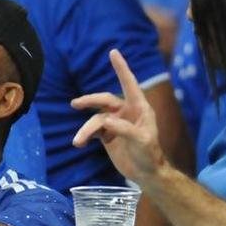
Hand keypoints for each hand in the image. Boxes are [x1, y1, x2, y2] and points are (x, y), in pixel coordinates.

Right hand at [71, 50, 167, 183]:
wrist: (145, 173)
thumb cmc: (150, 154)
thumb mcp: (142, 141)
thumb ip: (125, 129)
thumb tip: (106, 121)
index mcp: (139, 107)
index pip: (129, 83)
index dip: (121, 68)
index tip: (113, 52)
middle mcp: (126, 111)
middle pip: (105, 100)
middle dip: (90, 101)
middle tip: (75, 104)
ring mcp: (115, 122)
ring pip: (95, 119)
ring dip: (86, 129)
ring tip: (78, 142)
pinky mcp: (107, 135)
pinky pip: (93, 130)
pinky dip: (85, 135)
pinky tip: (80, 143)